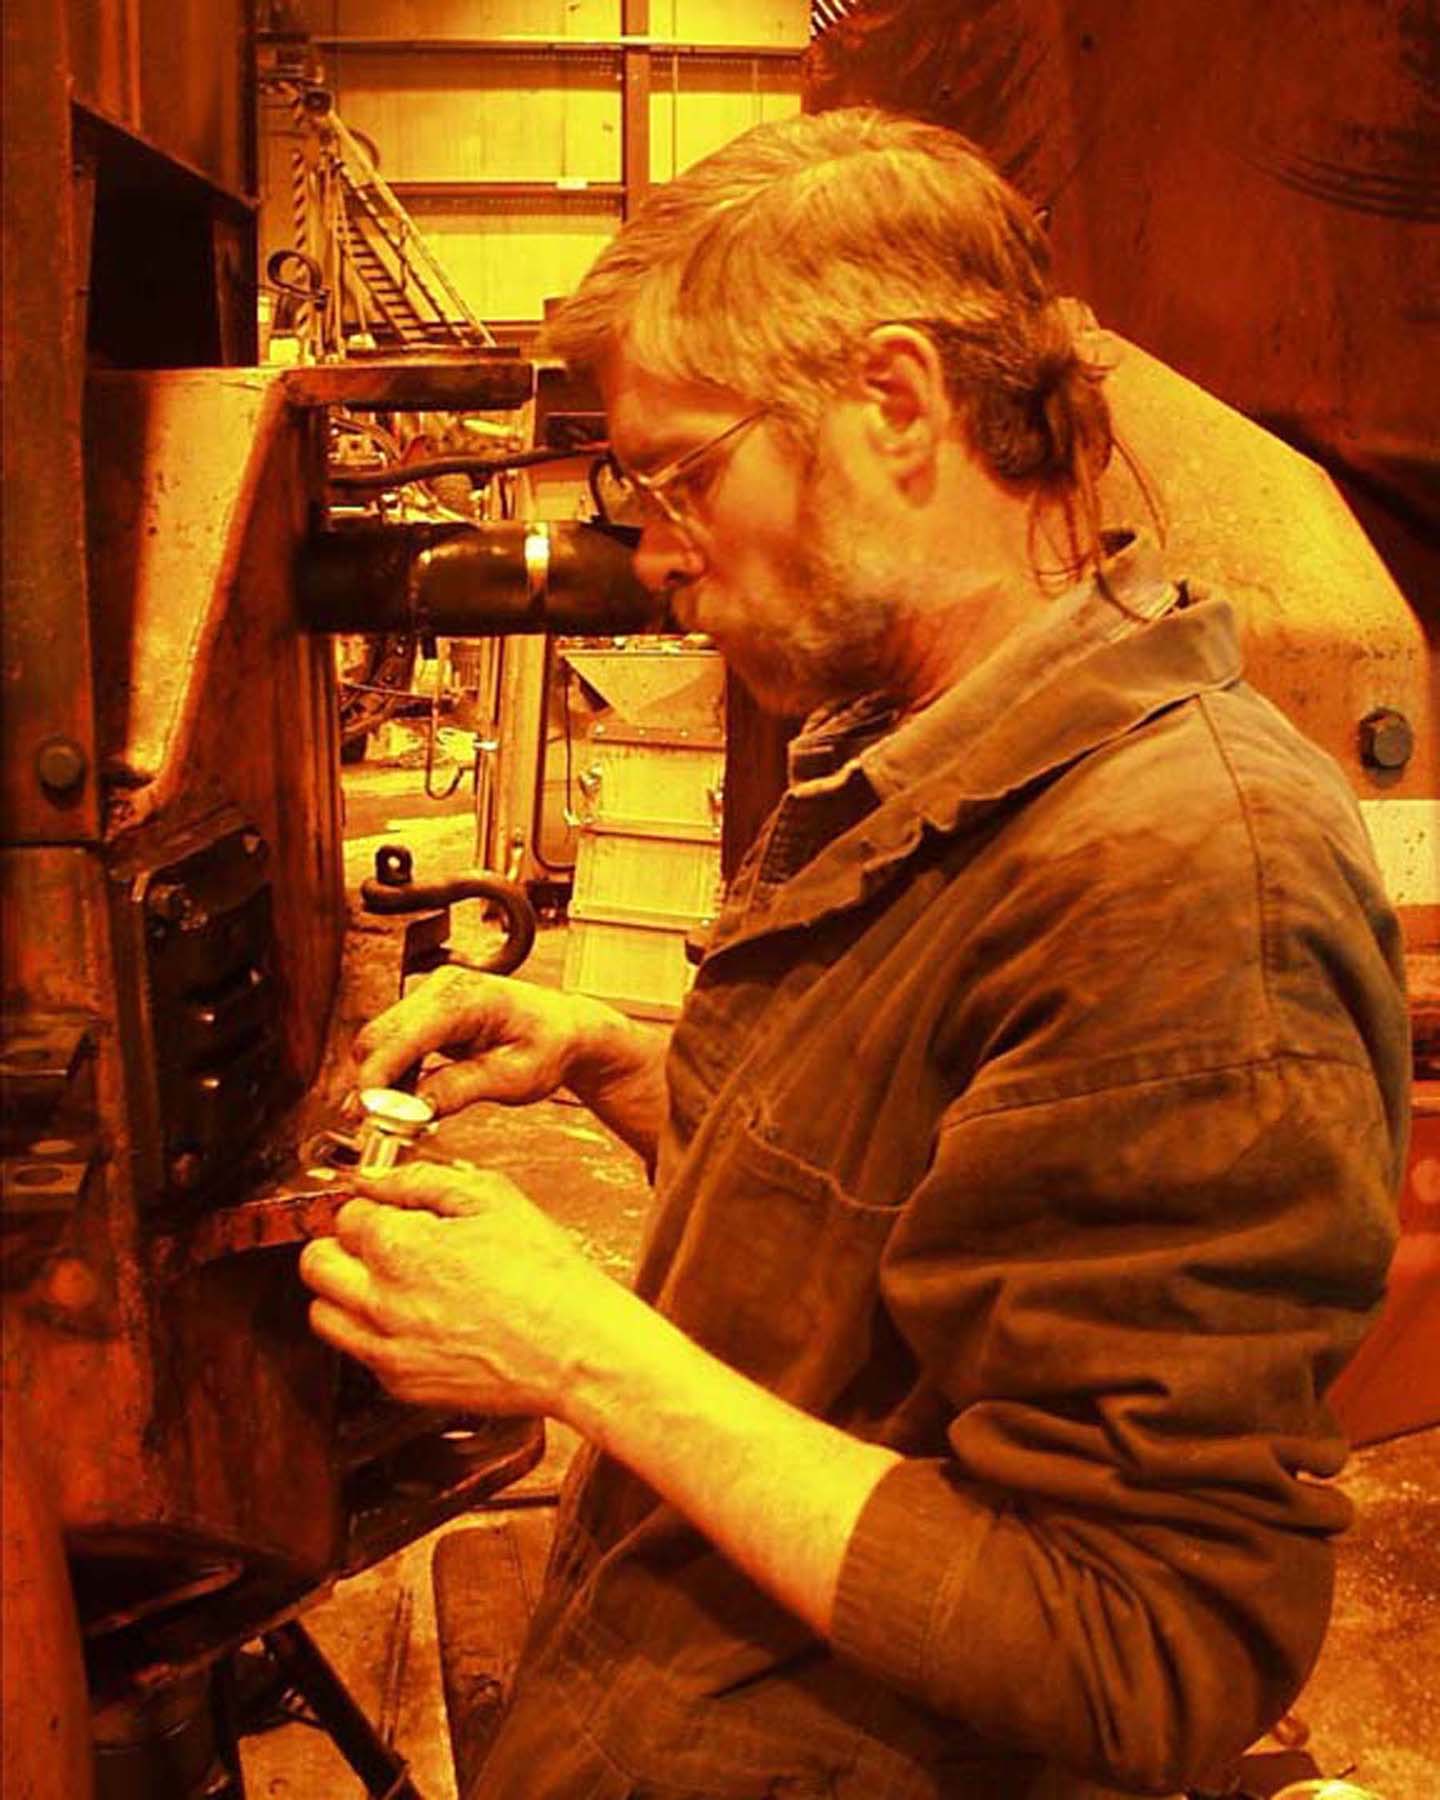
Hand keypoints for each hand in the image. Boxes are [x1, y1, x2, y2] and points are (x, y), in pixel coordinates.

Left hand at [298, 1159, 633, 1416]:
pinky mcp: (402, 1386)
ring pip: (322, 1315)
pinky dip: (374, 1334)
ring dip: (344, 1292)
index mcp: (400, 1248)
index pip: (345, 1216)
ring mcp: (388, 1350)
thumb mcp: (493, 1198)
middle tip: (375, 1242)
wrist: (575, 1350)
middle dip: (340, 1244)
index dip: (371, 1206)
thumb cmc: (545, 1275)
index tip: (389, 1210)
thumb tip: (378, 1180)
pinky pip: (360, 1355)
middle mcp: (381, 1303)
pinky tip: (414, 1319)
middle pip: (315, 1264)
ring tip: (386, 1282)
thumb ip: (423, 1181)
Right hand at [352, 966, 620, 1114]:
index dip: (377, 1078)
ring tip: (401, 1119)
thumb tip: (414, 1108)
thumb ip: (461, 1089)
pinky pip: (395, 1044)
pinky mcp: (428, 1012)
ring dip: (382, 1082)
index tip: (367, 1115)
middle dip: (373, 1084)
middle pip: (380, 1037)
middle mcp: (442, 988)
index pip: (401, 1036)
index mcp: (465, 998)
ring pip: (381, 1042)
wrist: (566, 1029)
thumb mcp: (513, 1077)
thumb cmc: (551, 1044)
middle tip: (381, 1127)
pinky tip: (409, 1101)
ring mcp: (433, 997)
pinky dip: (394, 1074)